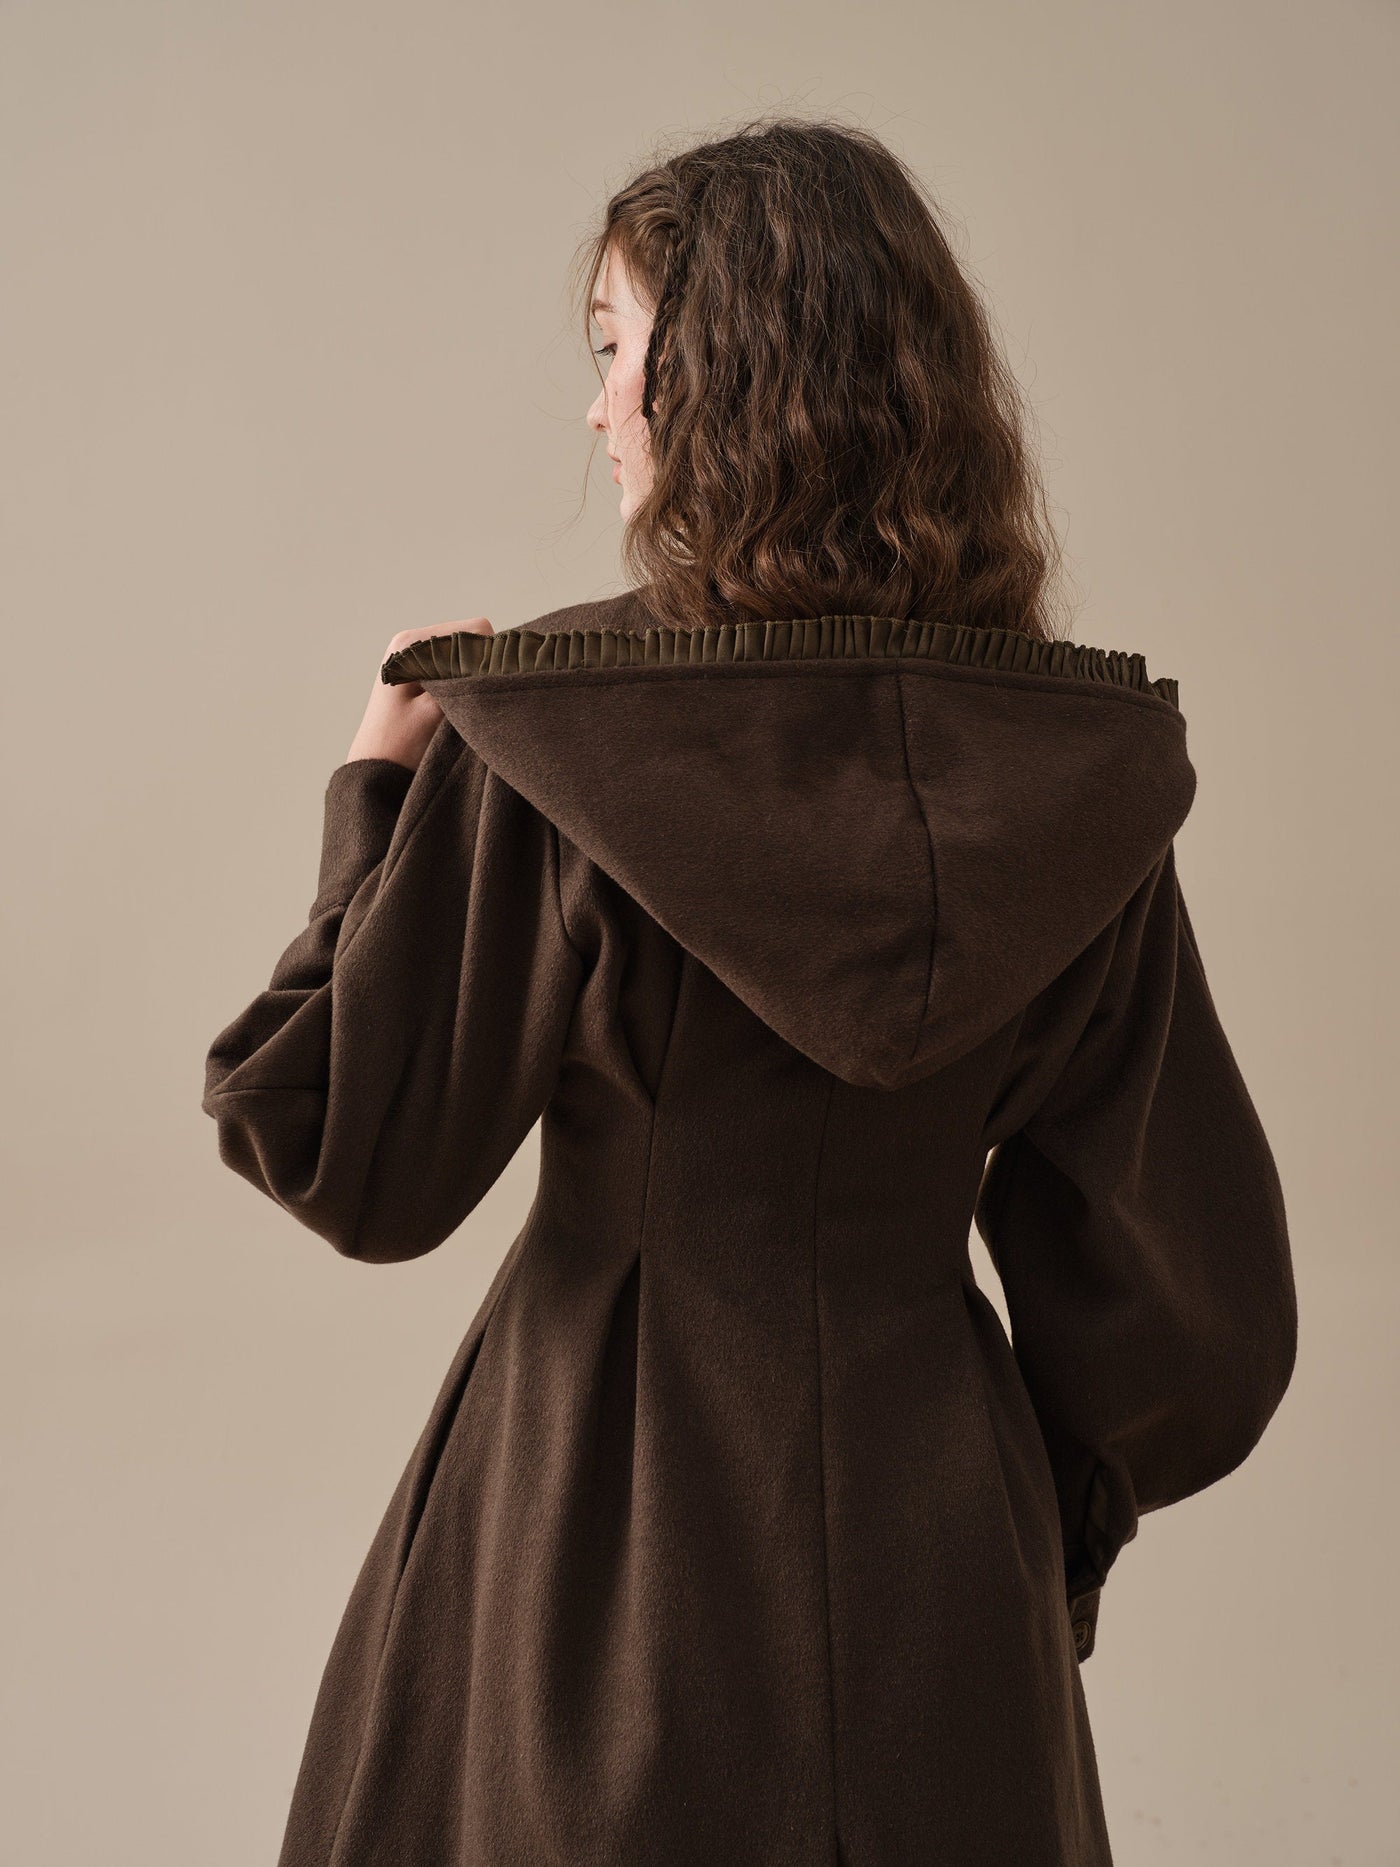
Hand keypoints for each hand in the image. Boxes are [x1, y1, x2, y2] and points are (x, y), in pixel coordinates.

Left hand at [345, 618, 493, 771]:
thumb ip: (465, 683)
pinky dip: (463, 683)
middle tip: (470, 702)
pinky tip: (455, 706)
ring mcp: (416, 658)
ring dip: (471, 677)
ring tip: (459, 707)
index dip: (489, 658)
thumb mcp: (437, 711)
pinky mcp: (421, 674)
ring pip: (467, 655)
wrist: (374, 774)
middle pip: (472, 639)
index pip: (475, 630)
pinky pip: (457, 668)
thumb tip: (502, 664)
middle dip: (480, 667)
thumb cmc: (400, 746)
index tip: (482, 688)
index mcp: (410, 644)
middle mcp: (412, 644)